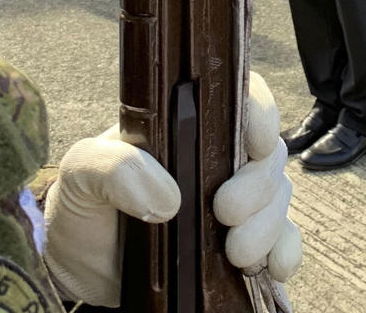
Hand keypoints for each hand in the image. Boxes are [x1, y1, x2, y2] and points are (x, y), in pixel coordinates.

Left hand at [43, 74, 300, 305]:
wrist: (80, 265)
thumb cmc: (83, 204)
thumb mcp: (82, 172)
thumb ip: (115, 169)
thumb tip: (168, 198)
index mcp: (187, 127)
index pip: (240, 98)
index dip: (260, 112)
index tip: (255, 142)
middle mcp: (217, 159)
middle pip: (268, 155)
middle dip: (257, 186)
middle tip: (225, 212)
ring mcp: (234, 201)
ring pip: (279, 198)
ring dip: (267, 225)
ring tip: (235, 252)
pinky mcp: (241, 243)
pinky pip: (283, 240)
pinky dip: (285, 252)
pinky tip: (271, 267)